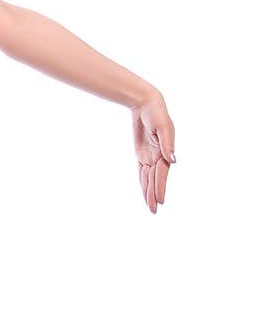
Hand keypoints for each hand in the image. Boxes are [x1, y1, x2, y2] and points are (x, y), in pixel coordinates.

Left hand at [131, 90, 175, 213]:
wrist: (146, 104)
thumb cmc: (157, 113)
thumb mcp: (162, 126)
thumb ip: (167, 143)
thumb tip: (173, 160)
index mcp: (165, 151)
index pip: (162, 174)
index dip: (160, 187)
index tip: (160, 201)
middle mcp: (159, 156)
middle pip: (155, 179)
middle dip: (154, 195)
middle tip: (153, 211)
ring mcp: (150, 156)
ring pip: (149, 178)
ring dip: (149, 192)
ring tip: (150, 208)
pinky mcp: (142, 154)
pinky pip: (142, 172)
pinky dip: (143, 183)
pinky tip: (145, 193)